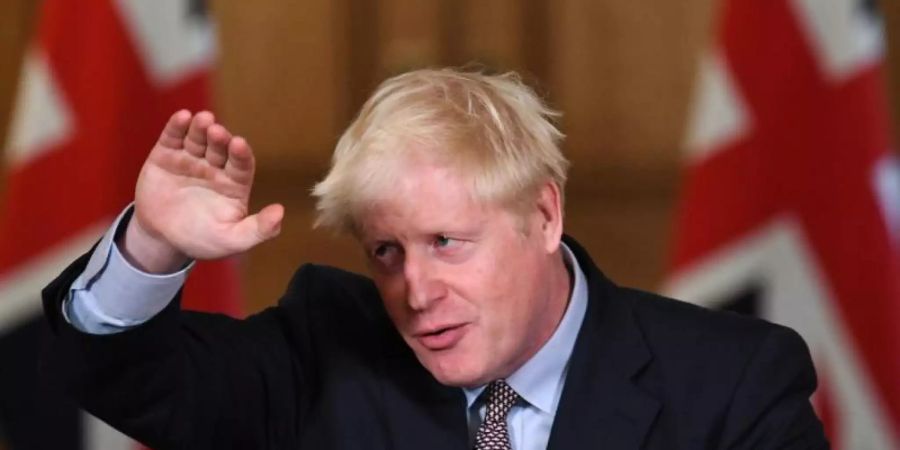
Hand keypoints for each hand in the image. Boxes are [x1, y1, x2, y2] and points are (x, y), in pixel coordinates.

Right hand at [121, 110, 283, 272]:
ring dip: (201, 127)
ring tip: (203, 120)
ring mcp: (191, 158)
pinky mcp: (166, 155)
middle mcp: (215, 167)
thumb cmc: (201, 239)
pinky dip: (177, 126)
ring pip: (198, 138)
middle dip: (220, 139)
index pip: (242, 164)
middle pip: (220, 148)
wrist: (161, 239)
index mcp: (234, 183)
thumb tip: (280, 213)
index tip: (239, 144)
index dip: (241, 154)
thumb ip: (258, 230)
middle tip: (217, 131)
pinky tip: (182, 117)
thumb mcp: (232, 240)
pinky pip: (173, 137)